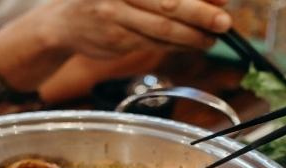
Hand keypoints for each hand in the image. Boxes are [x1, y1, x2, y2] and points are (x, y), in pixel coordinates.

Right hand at [38, 0, 231, 58]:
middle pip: (168, 3)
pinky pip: (153, 44)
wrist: (63, 21)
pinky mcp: (115, 40)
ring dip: (191, 36)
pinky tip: (190, 44)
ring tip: (211, 38)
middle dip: (200, 14)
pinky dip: (175, 46)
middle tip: (223, 22)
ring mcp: (114, 15)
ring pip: (161, 28)